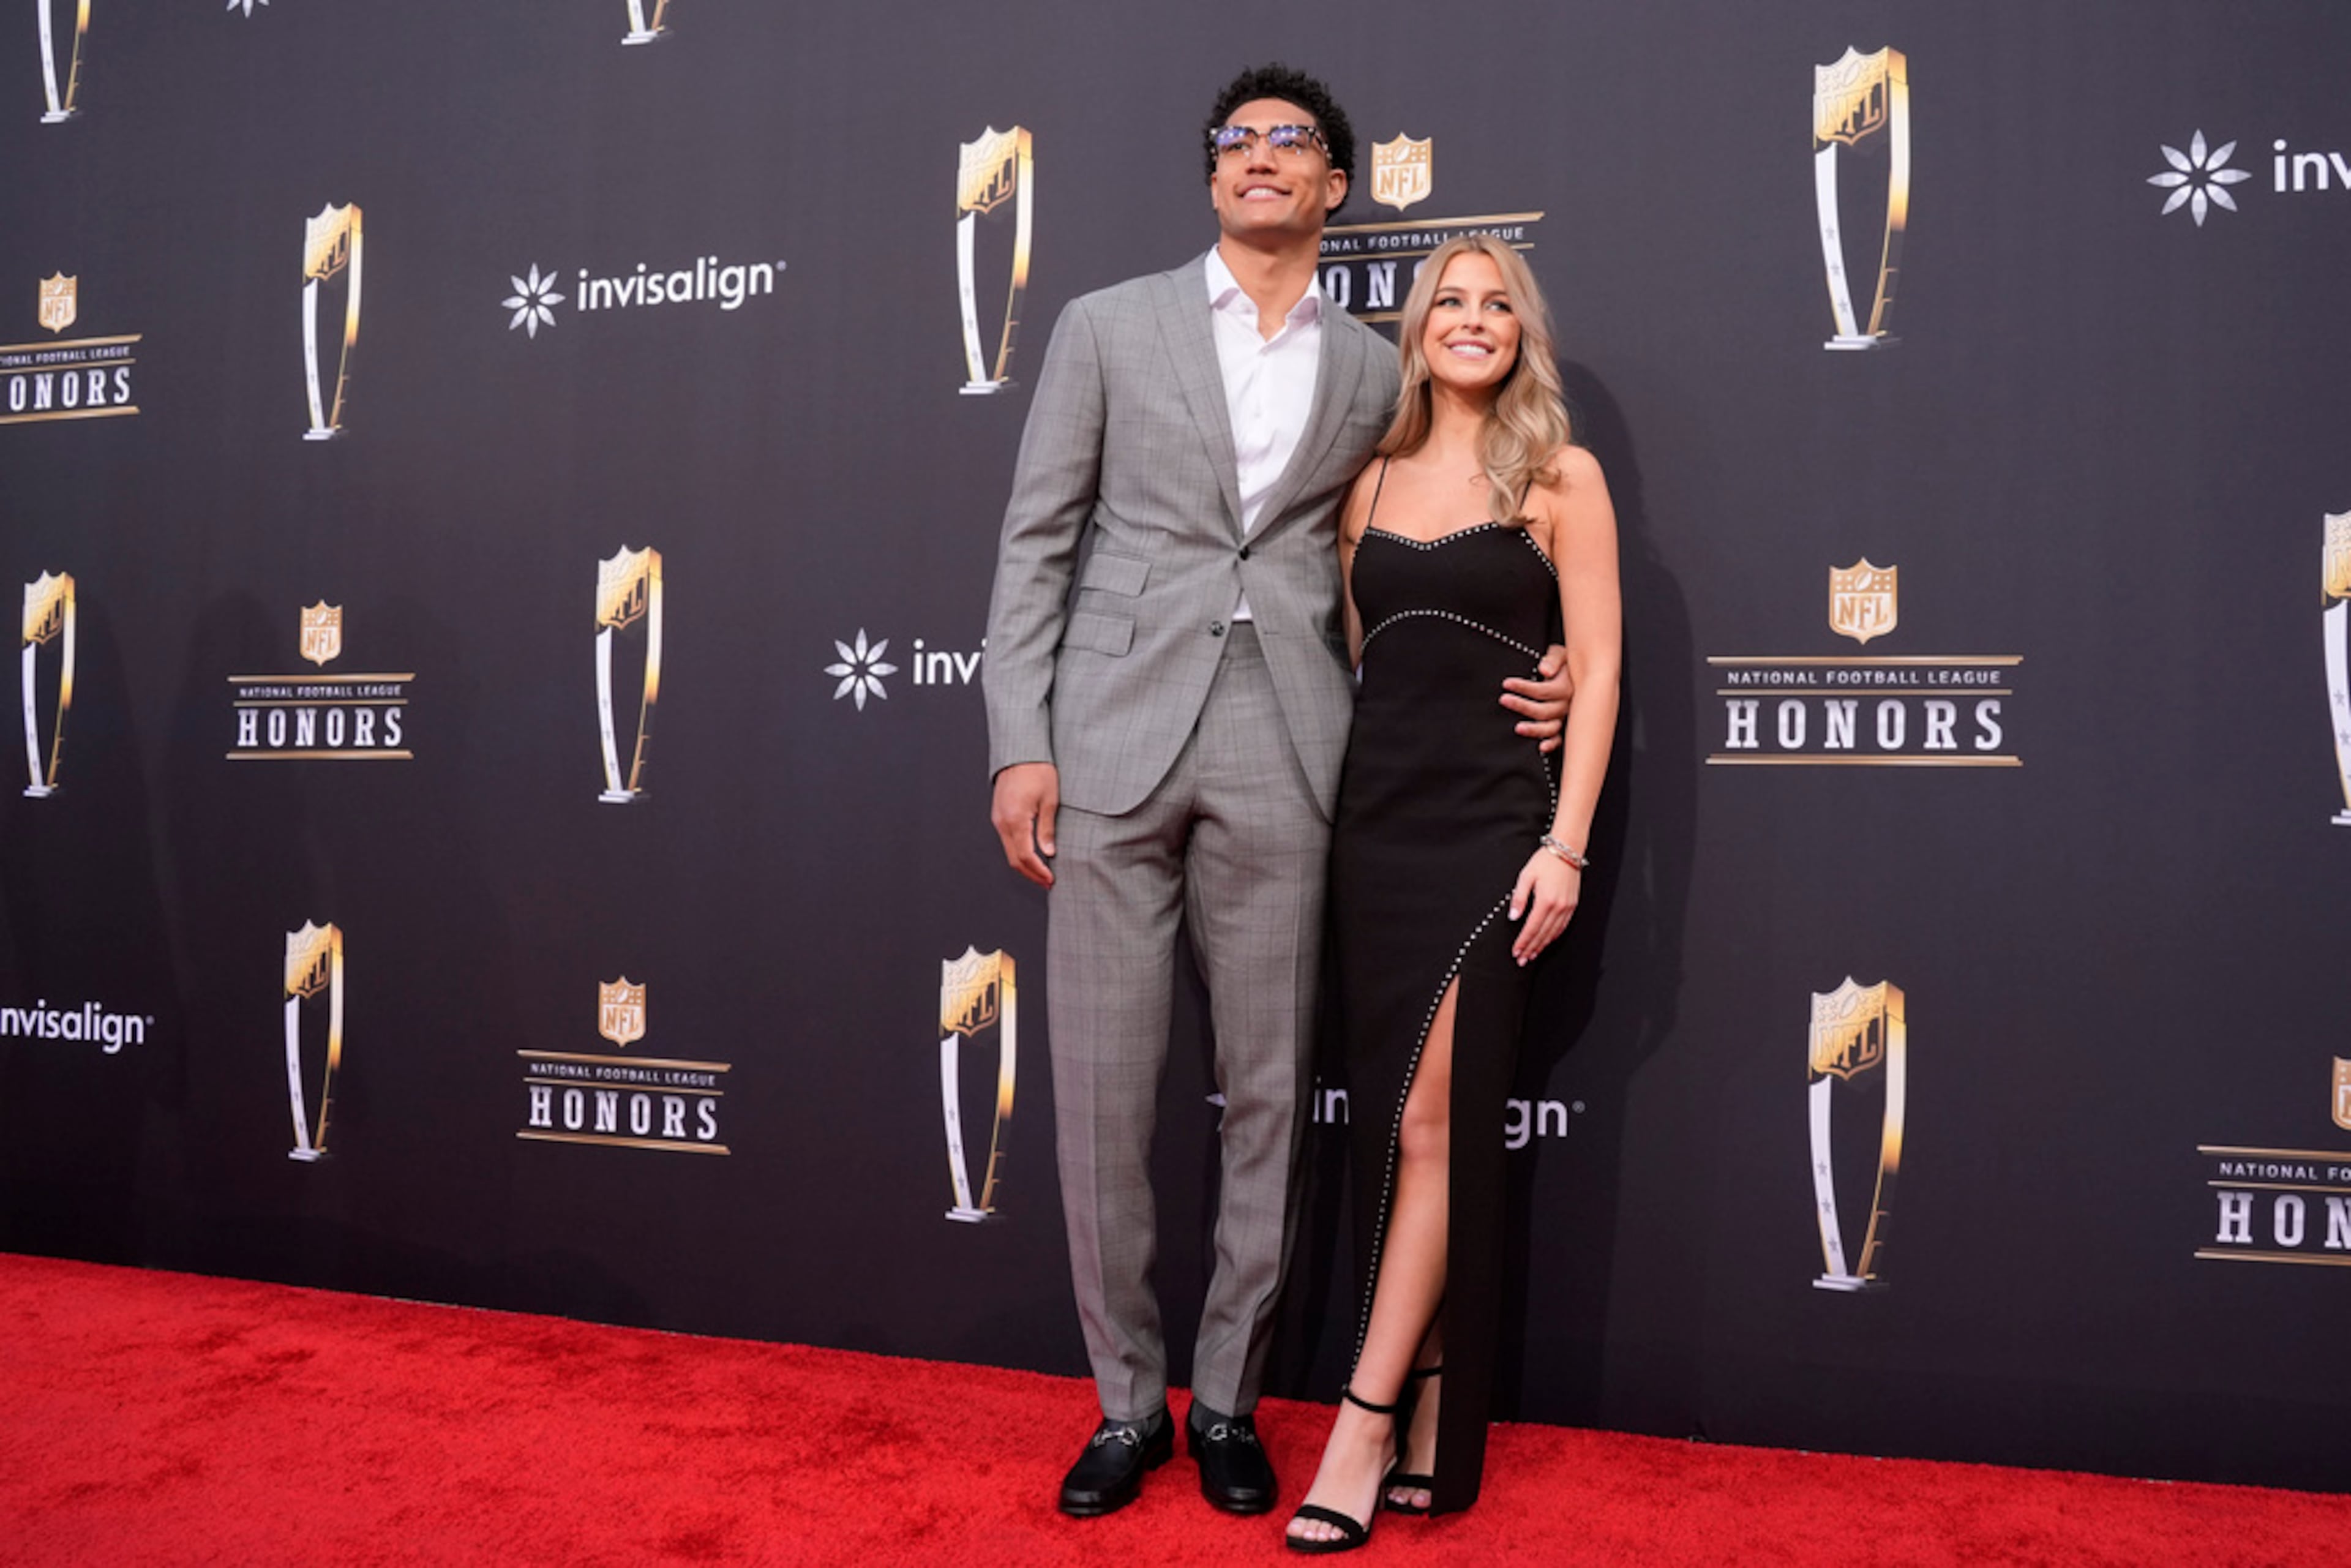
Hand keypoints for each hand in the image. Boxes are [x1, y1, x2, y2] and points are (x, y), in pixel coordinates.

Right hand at [990, 763, 1060, 886]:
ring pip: (1009, 851)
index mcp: (1016, 819)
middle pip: (1014, 859)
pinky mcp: (999, 815)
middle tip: (1047, 882)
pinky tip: (1031, 854)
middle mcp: (1002, 822)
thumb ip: (1047, 829)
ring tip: (1042, 872)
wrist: (1021, 752)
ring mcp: (998, 819)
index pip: (1025, 856)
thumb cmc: (1038, 770)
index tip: (1050, 879)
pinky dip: (1019, 852)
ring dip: (1024, 865)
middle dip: (1031, 874)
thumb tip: (1048, 853)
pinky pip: (1007, 840)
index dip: (1038, 871)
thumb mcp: (1050, 801)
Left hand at [1503, 645, 1572, 753]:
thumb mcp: (1562, 654)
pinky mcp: (1565, 726)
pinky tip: (1541, 747)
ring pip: (1551, 727)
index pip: (1542, 691)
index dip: (1523, 688)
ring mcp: (1566, 717)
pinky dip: (1552, 744)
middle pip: (1544, 710)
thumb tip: (1544, 670)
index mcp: (1567, 687)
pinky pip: (1560, 738)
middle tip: (1503, 700)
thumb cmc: (1567, 662)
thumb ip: (1553, 660)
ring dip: (1534, 729)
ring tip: (1518, 728)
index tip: (1506, 684)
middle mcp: (1567, 704)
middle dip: (1522, 706)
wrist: (1584, 673)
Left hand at [1507, 848, 1579, 964]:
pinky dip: (1553, 937)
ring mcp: (1567, 907)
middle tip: (1522, 959)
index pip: (1531, 928)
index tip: (1516, 952)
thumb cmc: (1545, 861)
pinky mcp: (1572, 905)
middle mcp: (1558, 907)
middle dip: (1531, 948)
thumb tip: (1514, 918)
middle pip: (1542, 934)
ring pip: (1553, 933)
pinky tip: (1547, 941)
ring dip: (1542, 945)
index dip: (1523, 942)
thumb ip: (1519, 898)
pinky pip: (1562, 926)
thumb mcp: (1526, 876)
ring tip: (1532, 954)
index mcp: (1545, 901)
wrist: (1567, 851)